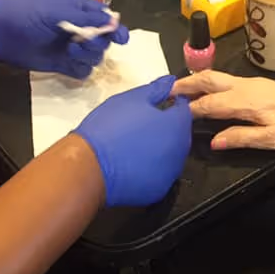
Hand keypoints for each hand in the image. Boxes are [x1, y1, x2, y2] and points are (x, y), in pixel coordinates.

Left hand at [0, 0, 129, 78]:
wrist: (0, 31)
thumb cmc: (28, 13)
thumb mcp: (58, 10)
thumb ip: (87, 18)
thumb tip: (113, 22)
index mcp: (81, 12)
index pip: (106, 20)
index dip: (115, 29)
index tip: (119, 38)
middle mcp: (80, 30)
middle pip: (104, 42)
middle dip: (97, 44)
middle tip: (81, 42)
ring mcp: (71, 49)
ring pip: (95, 58)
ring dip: (87, 56)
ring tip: (69, 52)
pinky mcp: (63, 65)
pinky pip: (82, 72)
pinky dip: (79, 70)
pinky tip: (69, 65)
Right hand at [74, 76, 191, 205]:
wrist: (90, 164)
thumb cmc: (109, 127)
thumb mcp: (131, 99)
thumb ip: (156, 90)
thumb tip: (170, 82)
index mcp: (177, 125)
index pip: (184, 111)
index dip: (170, 106)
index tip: (155, 107)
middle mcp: (180, 150)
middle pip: (179, 135)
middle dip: (165, 129)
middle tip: (140, 126)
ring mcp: (170, 173)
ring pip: (170, 156)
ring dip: (159, 149)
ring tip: (135, 145)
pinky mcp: (158, 190)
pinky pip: (158, 175)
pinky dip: (149, 169)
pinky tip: (132, 163)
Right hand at [172, 71, 274, 149]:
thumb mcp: (271, 138)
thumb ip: (241, 138)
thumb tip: (214, 142)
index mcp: (244, 101)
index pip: (209, 104)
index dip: (189, 110)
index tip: (171, 114)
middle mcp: (242, 87)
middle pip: (207, 80)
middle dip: (185, 85)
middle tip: (165, 92)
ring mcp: (247, 82)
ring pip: (214, 77)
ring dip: (194, 81)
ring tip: (177, 89)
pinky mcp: (252, 83)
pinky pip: (223, 79)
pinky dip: (206, 83)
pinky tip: (201, 90)